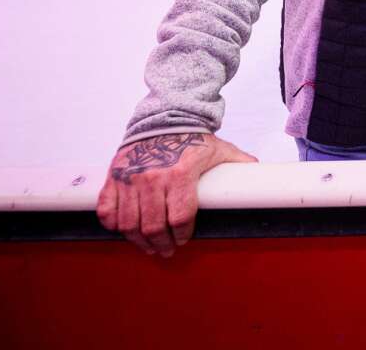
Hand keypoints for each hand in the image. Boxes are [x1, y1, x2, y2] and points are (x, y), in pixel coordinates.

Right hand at [96, 132, 256, 256]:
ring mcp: (130, 178)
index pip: (179, 217)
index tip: (184, 239)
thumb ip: (238, 164)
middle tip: (166, 250)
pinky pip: (107, 210)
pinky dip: (113, 224)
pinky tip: (124, 228)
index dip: (182, 234)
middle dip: (161, 244)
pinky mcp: (114, 176)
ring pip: (129, 224)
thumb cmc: (193, 138)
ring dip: (139, 241)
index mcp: (180, 173)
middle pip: (154, 226)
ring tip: (148, 245)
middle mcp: (153, 177)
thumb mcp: (219, 149)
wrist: (164, 116)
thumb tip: (258, 174)